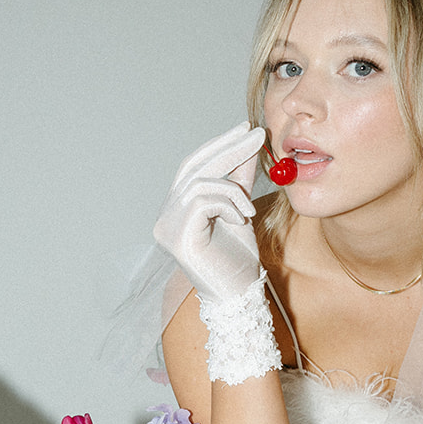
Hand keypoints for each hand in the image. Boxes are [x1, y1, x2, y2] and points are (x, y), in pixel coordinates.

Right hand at [153, 123, 265, 304]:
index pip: (193, 165)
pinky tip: (241, 220)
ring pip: (200, 183)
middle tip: (258, 136)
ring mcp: (167, 228)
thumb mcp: (241, 209)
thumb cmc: (238, 260)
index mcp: (176, 208)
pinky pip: (204, 201)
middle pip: (193, 167)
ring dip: (233, 190)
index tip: (245, 128)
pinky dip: (229, 204)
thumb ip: (240, 178)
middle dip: (229, 149)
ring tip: (249, 209)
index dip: (219, 144)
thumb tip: (249, 141)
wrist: (240, 295)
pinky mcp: (177, 238)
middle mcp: (165, 216)